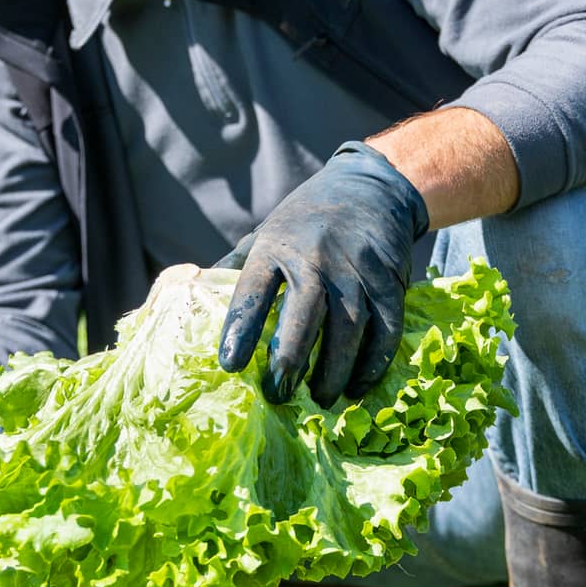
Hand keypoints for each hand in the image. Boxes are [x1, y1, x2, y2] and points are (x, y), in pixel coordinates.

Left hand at [217, 141, 428, 406]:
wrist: (371, 187)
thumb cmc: (308, 220)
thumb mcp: (267, 231)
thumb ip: (237, 267)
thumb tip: (195, 304)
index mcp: (276, 247)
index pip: (253, 290)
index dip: (240, 328)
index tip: (230, 364)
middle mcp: (317, 257)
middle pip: (304, 314)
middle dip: (290, 360)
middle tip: (278, 395)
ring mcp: (357, 270)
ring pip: (349, 328)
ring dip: (334, 370)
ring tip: (320, 399)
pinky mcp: (390, 282)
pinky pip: (385, 330)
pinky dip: (372, 363)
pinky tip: (357, 386)